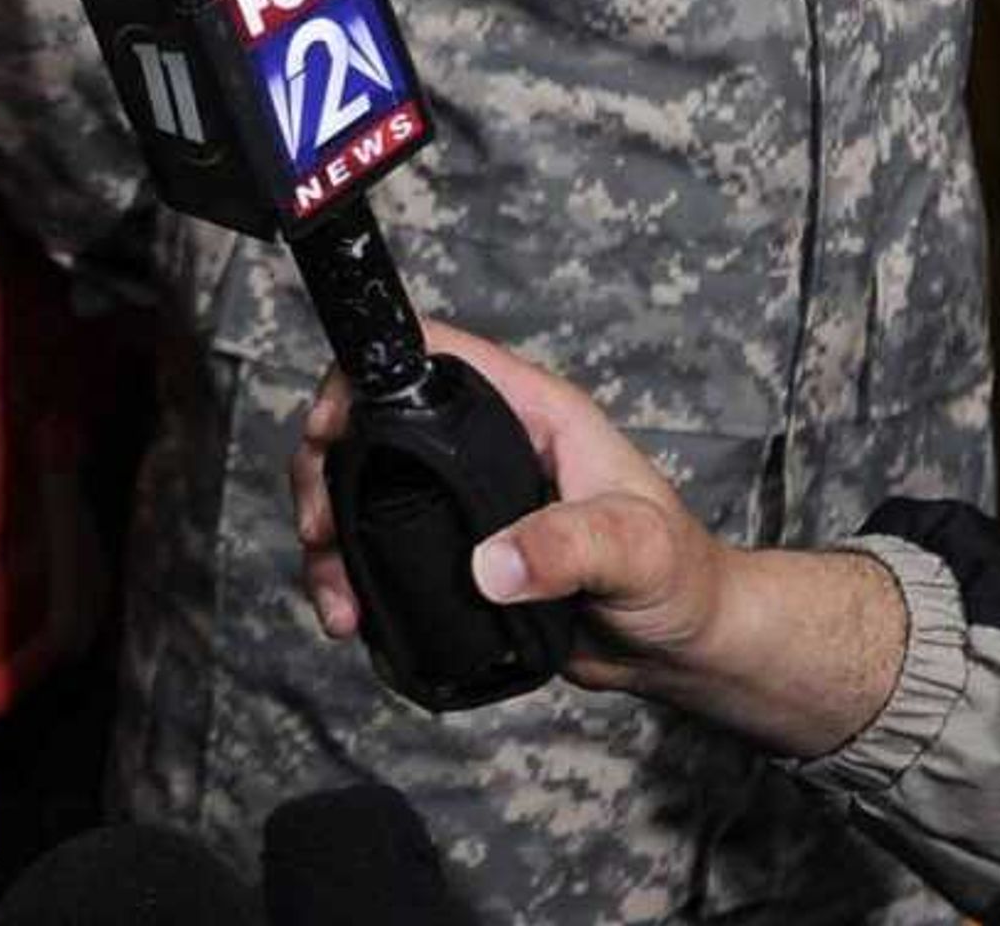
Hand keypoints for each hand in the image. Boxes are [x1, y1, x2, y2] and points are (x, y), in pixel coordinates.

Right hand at [287, 321, 905, 749]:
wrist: (682, 643)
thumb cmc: (679, 575)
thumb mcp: (634, 550)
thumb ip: (568, 548)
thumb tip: (489, 565)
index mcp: (530, 410)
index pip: (434, 355)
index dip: (368, 372)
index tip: (331, 425)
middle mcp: (488, 444)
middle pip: (376, 424)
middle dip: (327, 467)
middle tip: (317, 526)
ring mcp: (466, 498)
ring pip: (366, 491)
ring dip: (331, 534)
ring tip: (333, 596)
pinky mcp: (456, 551)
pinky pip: (383, 548)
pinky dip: (353, 577)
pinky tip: (352, 615)